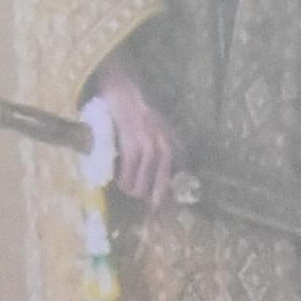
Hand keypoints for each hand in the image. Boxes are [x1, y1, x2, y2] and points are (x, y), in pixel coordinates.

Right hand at [83, 54, 183, 209]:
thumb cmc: (142, 117)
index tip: (166, 207)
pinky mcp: (133, 147)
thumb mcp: (164, 137)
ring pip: (144, 188)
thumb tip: (168, 186)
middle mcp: (168, 150)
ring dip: (134, 192)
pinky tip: (119, 182)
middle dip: (154, 201)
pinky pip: (128, 176)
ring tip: (129, 190)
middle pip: (163, 191)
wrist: (127, 94)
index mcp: (179, 149)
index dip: (172, 199)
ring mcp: (151, 149)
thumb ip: (168, 157)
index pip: (181, 184)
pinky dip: (123, 183)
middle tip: (146, 203)